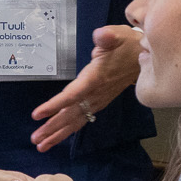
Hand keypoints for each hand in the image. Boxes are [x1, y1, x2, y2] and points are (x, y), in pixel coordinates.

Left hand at [29, 25, 141, 150]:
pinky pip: (81, 120)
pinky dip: (68, 130)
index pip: (72, 95)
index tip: (37, 114)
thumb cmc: (127, 45)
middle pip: (70, 114)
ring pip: (75, 120)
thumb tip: (101, 35)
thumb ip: (107, 37)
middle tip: (34, 140)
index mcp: (95, 78)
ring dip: (58, 133)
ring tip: (41, 145)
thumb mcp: (117, 35)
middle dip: (52, 127)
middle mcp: (95, 94)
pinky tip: (57, 137)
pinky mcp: (98, 103)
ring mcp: (97, 101)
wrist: (146, 59)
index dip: (55, 105)